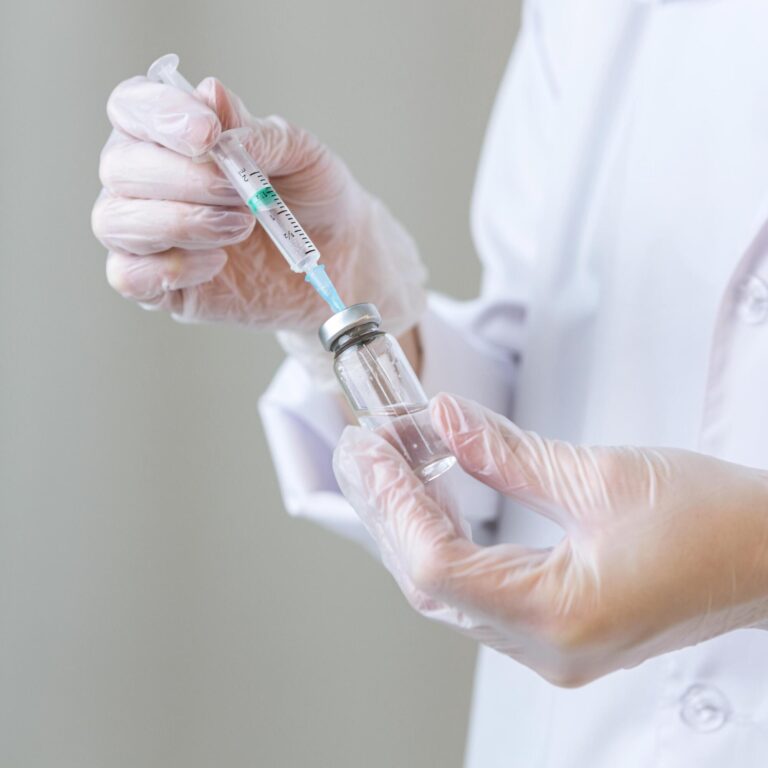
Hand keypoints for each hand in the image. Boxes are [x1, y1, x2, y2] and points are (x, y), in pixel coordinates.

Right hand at [91, 74, 424, 376]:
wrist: (337, 262)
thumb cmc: (314, 199)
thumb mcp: (302, 156)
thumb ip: (257, 130)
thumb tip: (209, 95)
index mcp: (175, 136)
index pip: (131, 108)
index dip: (157, 115)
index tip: (207, 132)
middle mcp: (149, 182)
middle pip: (119, 166)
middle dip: (183, 178)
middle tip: (240, 193)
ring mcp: (149, 236)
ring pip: (114, 220)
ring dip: (180, 221)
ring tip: (240, 226)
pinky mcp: (160, 286)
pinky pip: (129, 276)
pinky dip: (171, 267)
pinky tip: (217, 263)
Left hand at [333, 392, 767, 685]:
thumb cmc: (715, 521)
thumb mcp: (601, 474)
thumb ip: (507, 452)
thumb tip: (444, 420)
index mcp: (560, 616)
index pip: (439, 566)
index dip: (395, 503)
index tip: (370, 449)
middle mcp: (545, 647)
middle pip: (432, 582)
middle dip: (389, 511)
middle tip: (362, 450)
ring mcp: (548, 645)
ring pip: (447, 588)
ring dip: (411, 524)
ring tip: (385, 464)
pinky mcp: (554, 628)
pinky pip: (475, 588)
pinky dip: (444, 540)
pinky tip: (430, 497)